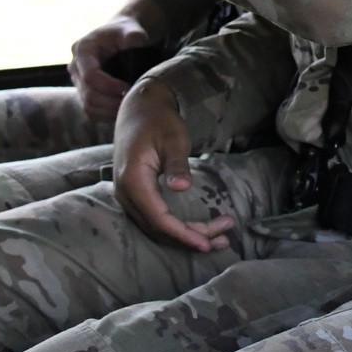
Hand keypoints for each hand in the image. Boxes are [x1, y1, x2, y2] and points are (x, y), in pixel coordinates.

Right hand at [69, 0, 167, 123]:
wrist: (120, 35)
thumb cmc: (126, 32)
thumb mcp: (131, 30)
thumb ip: (134, 35)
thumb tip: (135, 42)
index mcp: (82, 49)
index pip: (90, 76)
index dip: (109, 86)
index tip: (128, 87)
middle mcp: (75, 66)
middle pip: (88, 94)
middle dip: (111, 101)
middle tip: (133, 102)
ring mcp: (77, 81)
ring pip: (87, 105)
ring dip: (108, 111)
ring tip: (129, 107)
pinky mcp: (84, 91)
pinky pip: (90, 110)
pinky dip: (106, 115)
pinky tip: (122, 111)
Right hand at [112, 79, 233, 252]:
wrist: (138, 109)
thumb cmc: (158, 121)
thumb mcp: (173, 139)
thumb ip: (177, 164)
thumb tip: (180, 187)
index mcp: (133, 180)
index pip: (158, 218)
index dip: (182, 233)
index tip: (207, 242)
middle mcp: (126, 193)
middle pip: (158, 227)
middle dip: (191, 237)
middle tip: (224, 240)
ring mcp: (128, 196)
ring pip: (156, 227)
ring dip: (185, 236)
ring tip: (219, 239)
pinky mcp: (135, 195)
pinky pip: (155, 219)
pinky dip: (176, 227)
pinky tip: (197, 230)